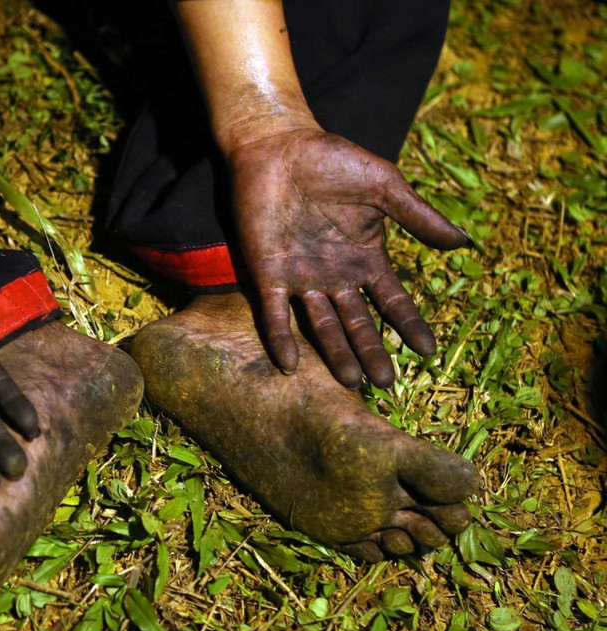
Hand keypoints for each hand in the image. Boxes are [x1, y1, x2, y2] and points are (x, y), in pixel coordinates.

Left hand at [230, 127, 469, 387]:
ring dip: (335, 354)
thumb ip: (417, 216)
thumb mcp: (384, 185)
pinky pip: (275, 314)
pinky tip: (291, 365)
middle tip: (385, 383)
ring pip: (322, 326)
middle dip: (371, 352)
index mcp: (366, 258)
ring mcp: (302, 278)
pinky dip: (282, 339)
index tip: (427, 351)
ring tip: (350, 382)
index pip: (391, 301)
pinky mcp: (268, 274)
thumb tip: (464, 242)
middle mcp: (335, 276)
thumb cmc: (333, 160)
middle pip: (357, 323)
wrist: (279, 145)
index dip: (409, 325)